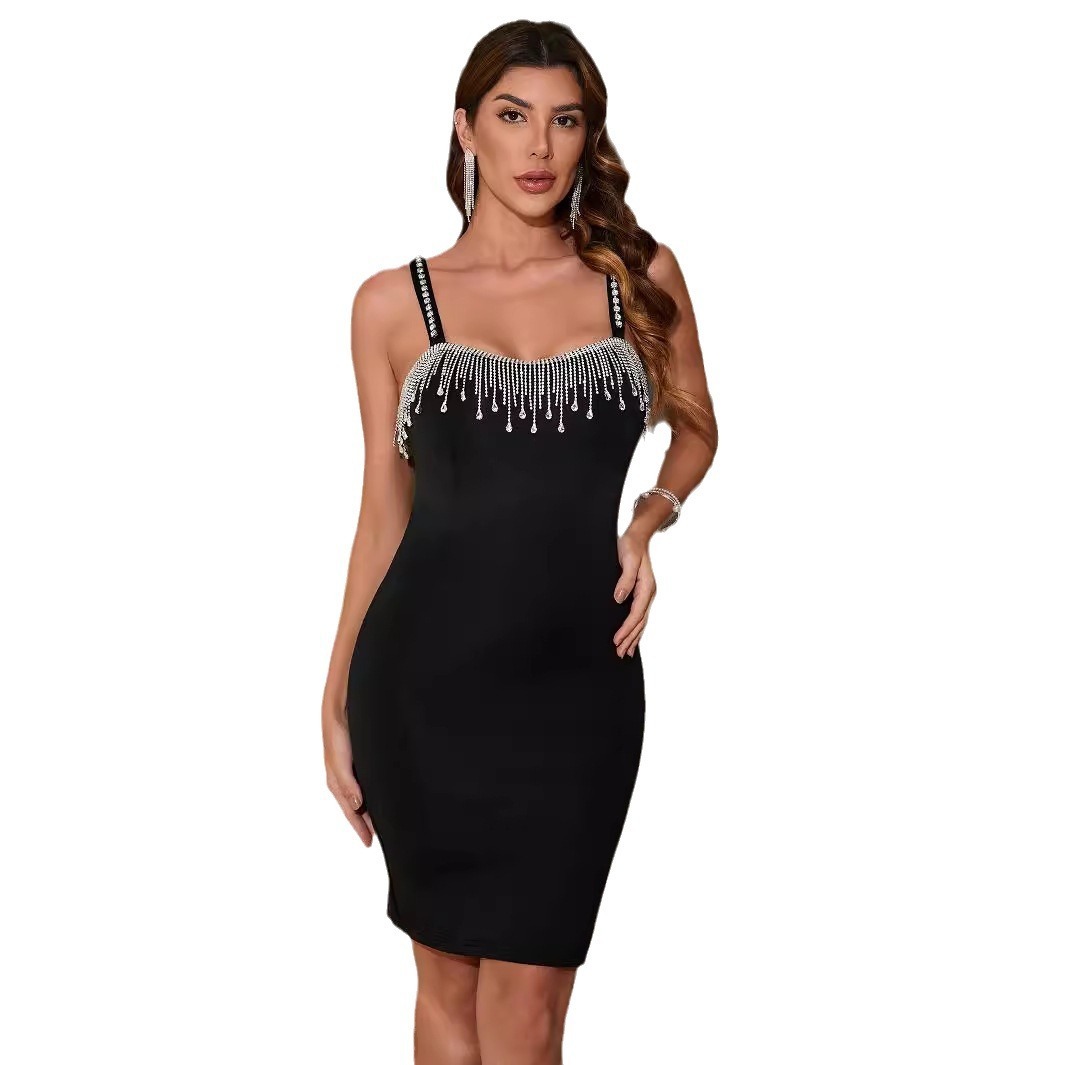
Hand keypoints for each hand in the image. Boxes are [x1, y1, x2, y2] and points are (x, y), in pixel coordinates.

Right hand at [323, 709, 373, 846]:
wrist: (341, 707)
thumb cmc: (337, 733)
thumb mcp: (339, 761)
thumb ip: (348, 784)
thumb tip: (356, 806)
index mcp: (337, 782)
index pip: (351, 812)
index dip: (360, 828)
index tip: (369, 843)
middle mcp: (346, 778)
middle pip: (357, 807)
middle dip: (366, 822)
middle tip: (382, 837)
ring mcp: (353, 769)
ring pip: (364, 796)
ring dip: (371, 809)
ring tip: (384, 821)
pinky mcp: (362, 759)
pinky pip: (369, 782)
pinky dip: (375, 793)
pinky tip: (383, 795)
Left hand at [613, 531, 655, 656]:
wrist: (637, 537)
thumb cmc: (631, 547)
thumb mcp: (627, 561)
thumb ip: (624, 580)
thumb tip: (619, 598)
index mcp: (647, 588)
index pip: (636, 614)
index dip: (626, 629)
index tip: (616, 641)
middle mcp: (649, 594)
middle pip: (640, 622)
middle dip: (630, 639)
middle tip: (619, 654)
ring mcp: (646, 595)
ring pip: (641, 621)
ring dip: (634, 637)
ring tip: (626, 652)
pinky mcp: (641, 594)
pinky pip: (639, 615)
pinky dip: (635, 628)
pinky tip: (631, 636)